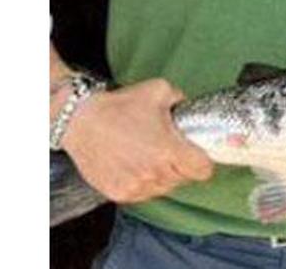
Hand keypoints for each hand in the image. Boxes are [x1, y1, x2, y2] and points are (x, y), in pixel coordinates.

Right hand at [60, 78, 213, 203]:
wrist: (81, 121)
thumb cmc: (120, 106)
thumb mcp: (159, 90)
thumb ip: (181, 98)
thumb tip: (188, 106)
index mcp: (168, 150)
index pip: (202, 170)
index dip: (205, 163)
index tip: (198, 155)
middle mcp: (153, 172)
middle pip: (183, 179)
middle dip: (182, 166)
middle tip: (171, 150)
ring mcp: (135, 186)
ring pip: (164, 189)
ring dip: (164, 176)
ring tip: (152, 157)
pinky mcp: (119, 193)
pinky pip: (143, 195)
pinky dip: (145, 184)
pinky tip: (137, 166)